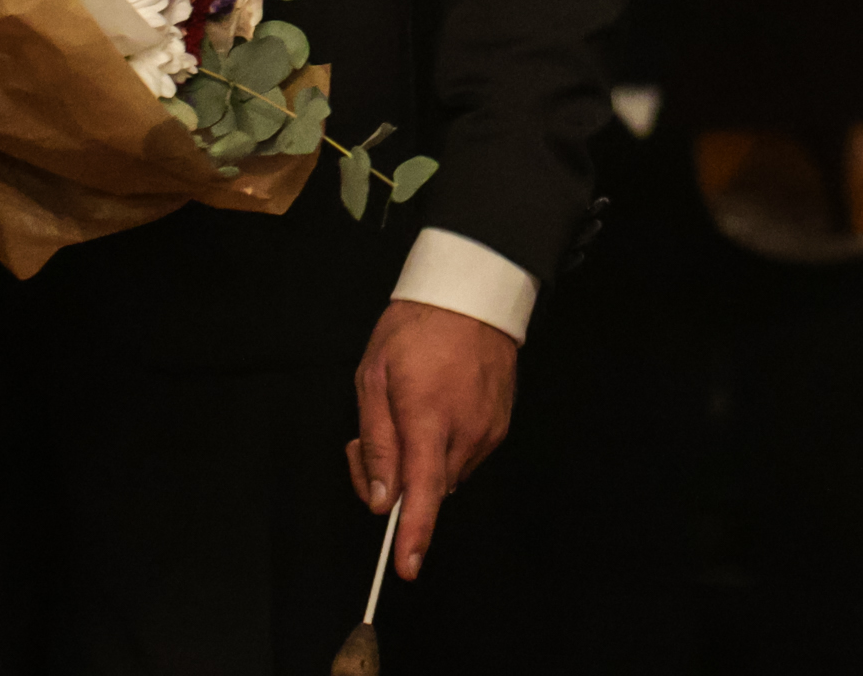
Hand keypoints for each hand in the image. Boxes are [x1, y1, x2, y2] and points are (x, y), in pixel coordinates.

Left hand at [347, 300, 518, 580]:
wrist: (474, 294)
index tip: (406, 566)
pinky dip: (442, 448)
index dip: (413, 533)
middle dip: (394, 484)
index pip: (422, 490)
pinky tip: (433, 410)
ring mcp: (487, 430)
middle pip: (428, 488)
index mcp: (428, 417)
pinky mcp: (500, 425)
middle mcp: (465, 431)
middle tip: (363, 445)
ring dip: (419, 464)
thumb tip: (379, 498)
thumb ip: (376, 441)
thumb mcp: (374, 376)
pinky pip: (463, 456)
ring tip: (404, 415)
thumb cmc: (415, 329)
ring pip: (445, 474)